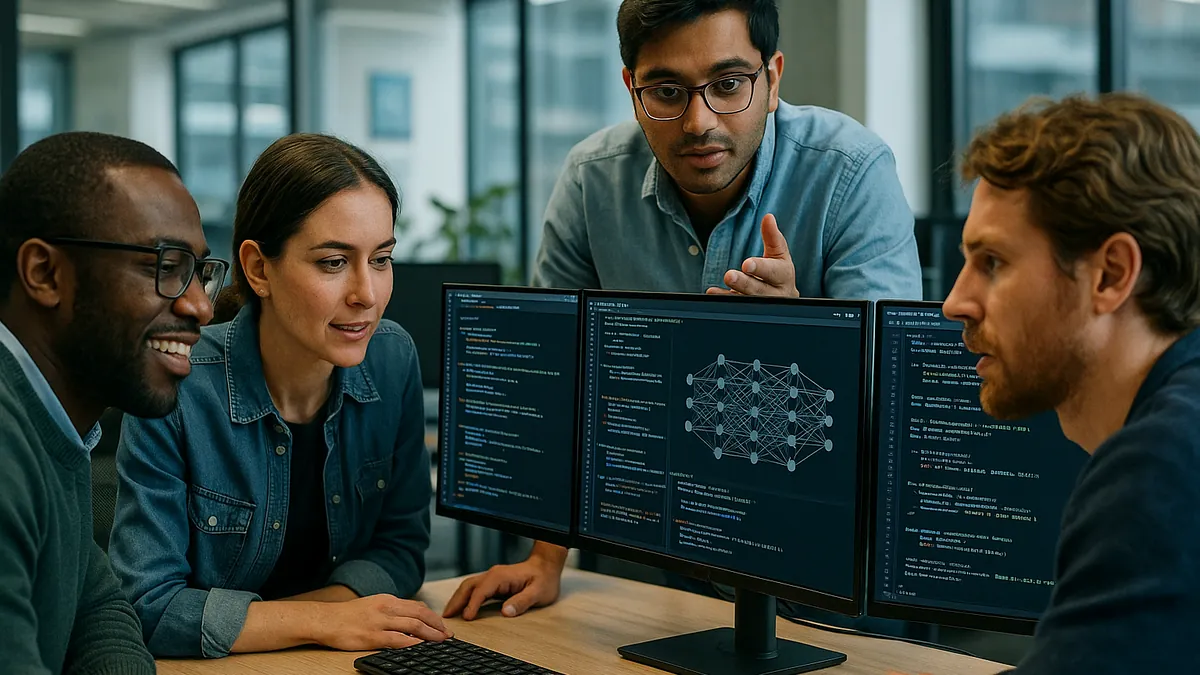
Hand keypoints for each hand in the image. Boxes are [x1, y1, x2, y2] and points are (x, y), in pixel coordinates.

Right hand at [313, 594, 452, 650]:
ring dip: (430, 634)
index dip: (433, 616)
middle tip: (447, 634)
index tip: (442, 624)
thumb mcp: (372, 606)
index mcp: (387, 600)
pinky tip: (421, 646)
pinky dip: (413, 642)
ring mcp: (380, 622)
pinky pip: (398, 639)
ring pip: (413, 625)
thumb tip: (407, 620)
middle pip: (420, 614)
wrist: (325, 619)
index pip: (417, 606)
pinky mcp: (372, 636)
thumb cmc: (346, 615)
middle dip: (437, 624)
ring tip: (440, 640)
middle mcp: (386, 608)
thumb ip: (389, 611)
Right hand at [442, 555, 563, 620]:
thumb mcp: (538, 593)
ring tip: (448, 615)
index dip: (472, 604)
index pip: (481, 590)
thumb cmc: (544, 579)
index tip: (466, 618)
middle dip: (456, 601)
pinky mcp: (493, 583)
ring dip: (457, 599)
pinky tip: (461, 609)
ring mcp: (492, 578)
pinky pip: (474, 590)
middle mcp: (493, 575)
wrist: (546, 567)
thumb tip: (505, 611)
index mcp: (501, 576)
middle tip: (445, 617)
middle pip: (468, 586)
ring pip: (468, 587)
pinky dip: (464, 598)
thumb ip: (522, 602)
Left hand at [706, 213, 797, 297]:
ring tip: (716, 289)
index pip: (774, 272)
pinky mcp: (749, 310)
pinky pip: (736, 306)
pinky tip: (712, 292)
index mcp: (785, 276)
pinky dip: (724, 299)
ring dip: (732, 295)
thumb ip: (772, 237)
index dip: (761, 268)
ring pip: (748, 301)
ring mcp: (762, 305)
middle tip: (729, 275)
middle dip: (744, 283)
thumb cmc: (779, 271)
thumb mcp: (778, 254)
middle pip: (760, 290)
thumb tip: (768, 217)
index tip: (746, 263)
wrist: (782, 295)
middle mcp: (776, 294)